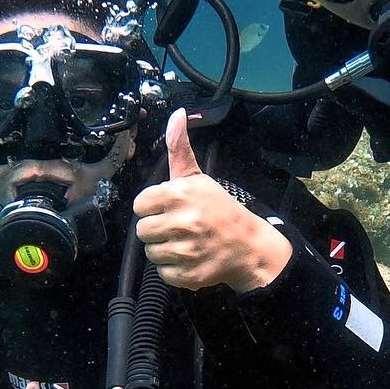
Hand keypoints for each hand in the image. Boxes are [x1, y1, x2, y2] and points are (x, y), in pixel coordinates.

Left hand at [133, 108, 291, 292]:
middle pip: (142, 230)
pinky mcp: (189, 274)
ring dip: (165, 250)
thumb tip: (177, 114)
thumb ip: (180, 149)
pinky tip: (190, 258)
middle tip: (178, 227)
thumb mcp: (199, 178)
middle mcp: (182, 221)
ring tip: (185, 243)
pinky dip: (174, 269)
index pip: (140, 204)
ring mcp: (186, 249)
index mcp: (180, 193)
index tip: (169, 209)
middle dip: (157, 230)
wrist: (250, 245)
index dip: (152, 207)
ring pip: (151, 253)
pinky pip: (164, 273)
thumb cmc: (221, 210)